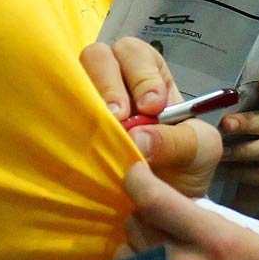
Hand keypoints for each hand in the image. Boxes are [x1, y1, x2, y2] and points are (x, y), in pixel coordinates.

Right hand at [82, 38, 221, 196]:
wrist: (166, 205)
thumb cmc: (186, 167)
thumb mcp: (199, 151)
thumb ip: (177, 140)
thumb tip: (136, 139)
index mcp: (152, 78)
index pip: (138, 55)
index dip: (142, 74)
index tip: (152, 107)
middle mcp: (117, 83)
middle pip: (99, 56)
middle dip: (109, 82)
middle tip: (120, 116)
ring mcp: (90, 105)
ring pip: (74, 78)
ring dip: (87, 100)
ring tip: (102, 131)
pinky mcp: (72, 129)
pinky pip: (59, 113)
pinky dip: (68, 122)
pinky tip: (84, 144)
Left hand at [123, 163, 258, 259]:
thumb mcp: (256, 242)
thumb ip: (213, 219)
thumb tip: (174, 200)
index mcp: (215, 241)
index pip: (155, 199)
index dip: (137, 179)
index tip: (136, 174)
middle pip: (134, 224)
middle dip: (142, 217)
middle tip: (158, 226)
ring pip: (123, 254)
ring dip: (135, 250)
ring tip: (158, 258)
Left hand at [220, 78, 258, 208]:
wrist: (246, 188)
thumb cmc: (243, 149)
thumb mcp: (239, 129)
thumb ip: (234, 113)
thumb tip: (210, 102)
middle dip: (248, 122)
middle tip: (225, 124)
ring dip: (244, 149)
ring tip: (221, 152)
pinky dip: (243, 172)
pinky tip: (225, 171)